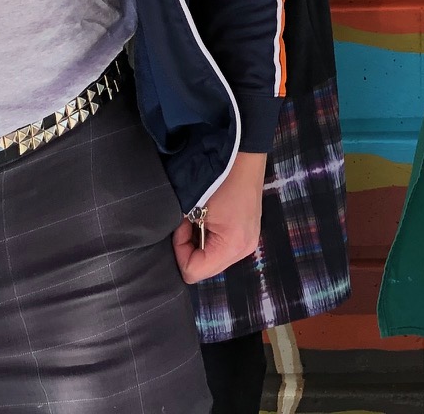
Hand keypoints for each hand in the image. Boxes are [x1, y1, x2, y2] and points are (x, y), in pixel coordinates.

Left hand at [172, 151, 266, 282]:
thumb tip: (175, 242)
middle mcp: (244, 251)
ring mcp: (248, 243)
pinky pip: (222, 247)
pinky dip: (210, 237)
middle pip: (205, 269)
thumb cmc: (219, 178)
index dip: (180, 251)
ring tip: (198, 218)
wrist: (243, 152)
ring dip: (199, 242)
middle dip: (189, 248)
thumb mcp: (194, 207)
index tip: (181, 226)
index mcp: (232, 247)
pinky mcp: (248, 234)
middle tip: (188, 221)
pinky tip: (209, 219)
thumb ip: (183, 233)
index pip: (193, 271)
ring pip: (212, 259)